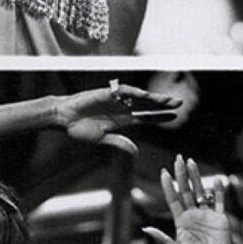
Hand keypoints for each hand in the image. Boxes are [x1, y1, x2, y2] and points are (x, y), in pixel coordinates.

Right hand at [58, 81, 182, 154]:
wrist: (62, 117)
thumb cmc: (79, 128)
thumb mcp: (102, 138)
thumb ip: (119, 143)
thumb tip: (136, 151)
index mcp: (122, 120)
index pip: (146, 118)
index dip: (160, 117)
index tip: (175, 117)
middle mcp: (122, 108)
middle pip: (147, 106)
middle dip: (163, 105)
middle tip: (180, 104)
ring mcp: (116, 100)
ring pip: (140, 98)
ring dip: (155, 98)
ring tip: (169, 100)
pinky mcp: (107, 93)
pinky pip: (124, 91)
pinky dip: (136, 93)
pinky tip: (147, 95)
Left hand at [143, 157, 233, 243]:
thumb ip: (162, 239)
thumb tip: (145, 229)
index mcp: (181, 222)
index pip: (174, 199)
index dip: (169, 186)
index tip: (164, 172)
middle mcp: (194, 216)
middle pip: (187, 191)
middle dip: (183, 175)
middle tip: (178, 158)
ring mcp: (208, 216)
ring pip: (202, 192)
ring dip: (197, 177)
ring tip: (192, 162)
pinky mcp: (221, 220)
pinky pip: (220, 202)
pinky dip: (219, 191)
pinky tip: (217, 180)